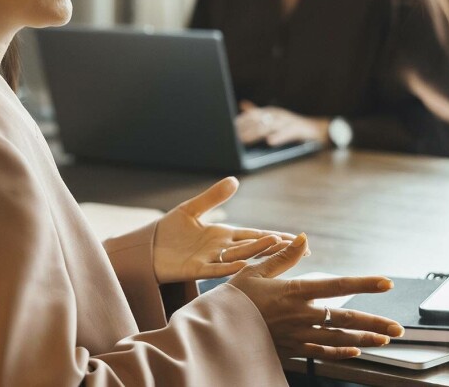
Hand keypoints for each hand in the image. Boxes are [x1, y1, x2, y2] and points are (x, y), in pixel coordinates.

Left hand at [153, 177, 300, 283]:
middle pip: (253, 246)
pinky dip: (229, 267)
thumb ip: (213, 197)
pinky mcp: (194, 268)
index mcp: (222, 235)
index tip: (296, 239)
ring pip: (239, 256)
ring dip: (257, 252)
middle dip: (276, 247)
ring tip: (277, 246)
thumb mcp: (192, 209)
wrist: (146, 248)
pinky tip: (243, 264)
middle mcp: (220, 249)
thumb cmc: (168, 231)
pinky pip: (215, 269)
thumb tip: (235, 180)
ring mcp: (209, 259)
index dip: (274, 236)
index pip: (254, 235)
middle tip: (301, 248)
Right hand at [228, 234, 403, 359]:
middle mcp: (301, 315)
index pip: (337, 286)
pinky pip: (321, 352)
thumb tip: (303, 238)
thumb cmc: (234, 298)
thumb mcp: (255, 270)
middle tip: (398, 327)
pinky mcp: (291, 348)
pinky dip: (340, 353)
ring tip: (385, 339)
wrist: (217, 331)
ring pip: (339, 339)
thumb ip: (283, 255)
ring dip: (365, 339)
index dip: (364, 283)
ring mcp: (298, 334)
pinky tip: (355, 351)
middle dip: (375, 322)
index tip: (386, 282)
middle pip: (346, 319)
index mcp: (294, 292)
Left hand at [237, 102, 329, 146]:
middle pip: (258, 121)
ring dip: (255, 133)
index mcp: (270, 111)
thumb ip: (259, 112)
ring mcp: (287, 121)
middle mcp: (277, 114)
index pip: (252, 115)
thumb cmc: (291, 124)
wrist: (315, 128)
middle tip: (232, 137)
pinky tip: (270, 141)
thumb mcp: (274, 117)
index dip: (240, 121)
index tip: (229, 128)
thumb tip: (243, 104)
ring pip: (269, 126)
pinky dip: (278, 137)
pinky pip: (286, 133)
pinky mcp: (297, 129)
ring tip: (244, 140)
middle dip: (244, 129)